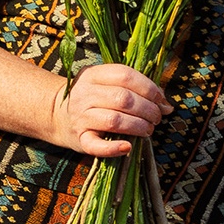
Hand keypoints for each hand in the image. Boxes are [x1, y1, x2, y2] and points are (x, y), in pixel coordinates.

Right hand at [54, 63, 169, 156]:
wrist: (57, 115)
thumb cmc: (91, 99)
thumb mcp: (106, 84)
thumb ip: (134, 89)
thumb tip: (167, 104)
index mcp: (93, 75)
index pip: (125, 75)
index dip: (148, 87)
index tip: (160, 99)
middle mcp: (85, 94)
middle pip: (123, 99)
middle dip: (147, 109)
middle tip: (157, 117)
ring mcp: (80, 117)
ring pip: (114, 120)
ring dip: (138, 126)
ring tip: (148, 130)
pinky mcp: (80, 139)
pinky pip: (96, 146)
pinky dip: (114, 148)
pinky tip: (128, 147)